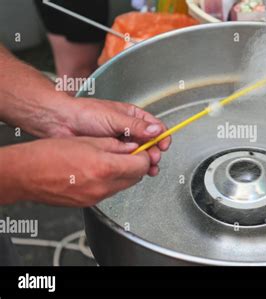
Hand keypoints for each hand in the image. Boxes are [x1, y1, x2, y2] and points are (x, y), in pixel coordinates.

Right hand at [7, 137, 150, 206]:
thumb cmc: (49, 155)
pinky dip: (110, 182)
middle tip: (131, 154)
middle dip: (137, 166)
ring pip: (123, 186)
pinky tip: (98, 172)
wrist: (25, 174)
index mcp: (105, 168)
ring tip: (111, 161)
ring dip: (124, 174)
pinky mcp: (89, 203)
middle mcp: (103, 186)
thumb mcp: (87, 141)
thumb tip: (132, 147)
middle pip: (136, 178)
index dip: (145, 156)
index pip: (141, 165)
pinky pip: (109, 192)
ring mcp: (96, 197)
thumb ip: (115, 145)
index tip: (143, 150)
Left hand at [51, 97, 170, 175]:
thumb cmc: (85, 113)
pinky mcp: (112, 152)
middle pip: (151, 142)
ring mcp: (121, 141)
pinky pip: (127, 160)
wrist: (61, 123)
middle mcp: (129, 129)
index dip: (162, 136)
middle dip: (154, 152)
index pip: (155, 126)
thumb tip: (156, 130)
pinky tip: (135, 170)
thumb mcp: (115, 118)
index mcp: (133, 116)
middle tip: (153, 159)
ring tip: (149, 168)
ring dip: (146, 161)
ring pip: (140, 153)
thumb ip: (137, 126)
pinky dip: (133, 166)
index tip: (164, 145)